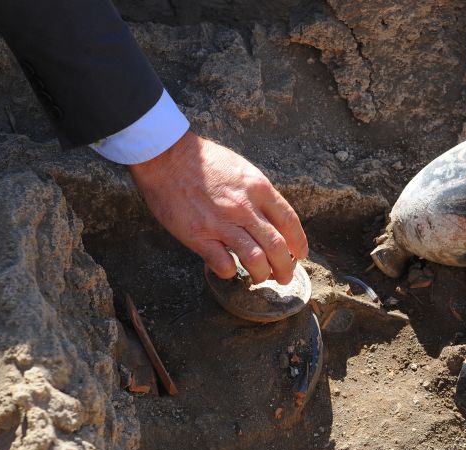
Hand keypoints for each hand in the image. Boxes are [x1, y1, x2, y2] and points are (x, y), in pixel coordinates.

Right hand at [128, 131, 307, 283]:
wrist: (165, 155)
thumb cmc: (204, 161)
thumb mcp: (242, 169)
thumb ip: (259, 194)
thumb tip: (272, 218)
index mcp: (259, 189)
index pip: (289, 222)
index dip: (299, 243)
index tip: (300, 255)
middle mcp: (245, 208)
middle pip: (277, 247)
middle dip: (285, 268)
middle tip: (284, 277)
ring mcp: (222, 223)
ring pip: (255, 260)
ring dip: (262, 275)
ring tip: (260, 279)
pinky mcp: (198, 236)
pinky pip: (223, 265)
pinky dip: (230, 273)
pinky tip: (229, 271)